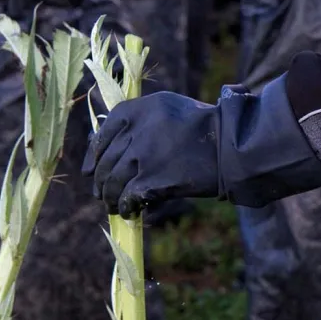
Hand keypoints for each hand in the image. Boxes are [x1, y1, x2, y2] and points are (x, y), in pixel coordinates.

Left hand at [81, 92, 221, 217]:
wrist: (231, 146)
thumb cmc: (205, 129)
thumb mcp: (169, 110)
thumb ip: (141, 121)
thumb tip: (109, 144)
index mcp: (140, 109)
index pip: (105, 130)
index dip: (93, 153)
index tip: (89, 170)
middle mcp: (138, 130)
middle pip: (106, 160)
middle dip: (100, 181)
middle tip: (100, 194)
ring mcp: (144, 155)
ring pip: (112, 180)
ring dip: (109, 197)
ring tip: (112, 206)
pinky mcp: (152, 179)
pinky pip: (128, 196)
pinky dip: (125, 206)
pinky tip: (128, 211)